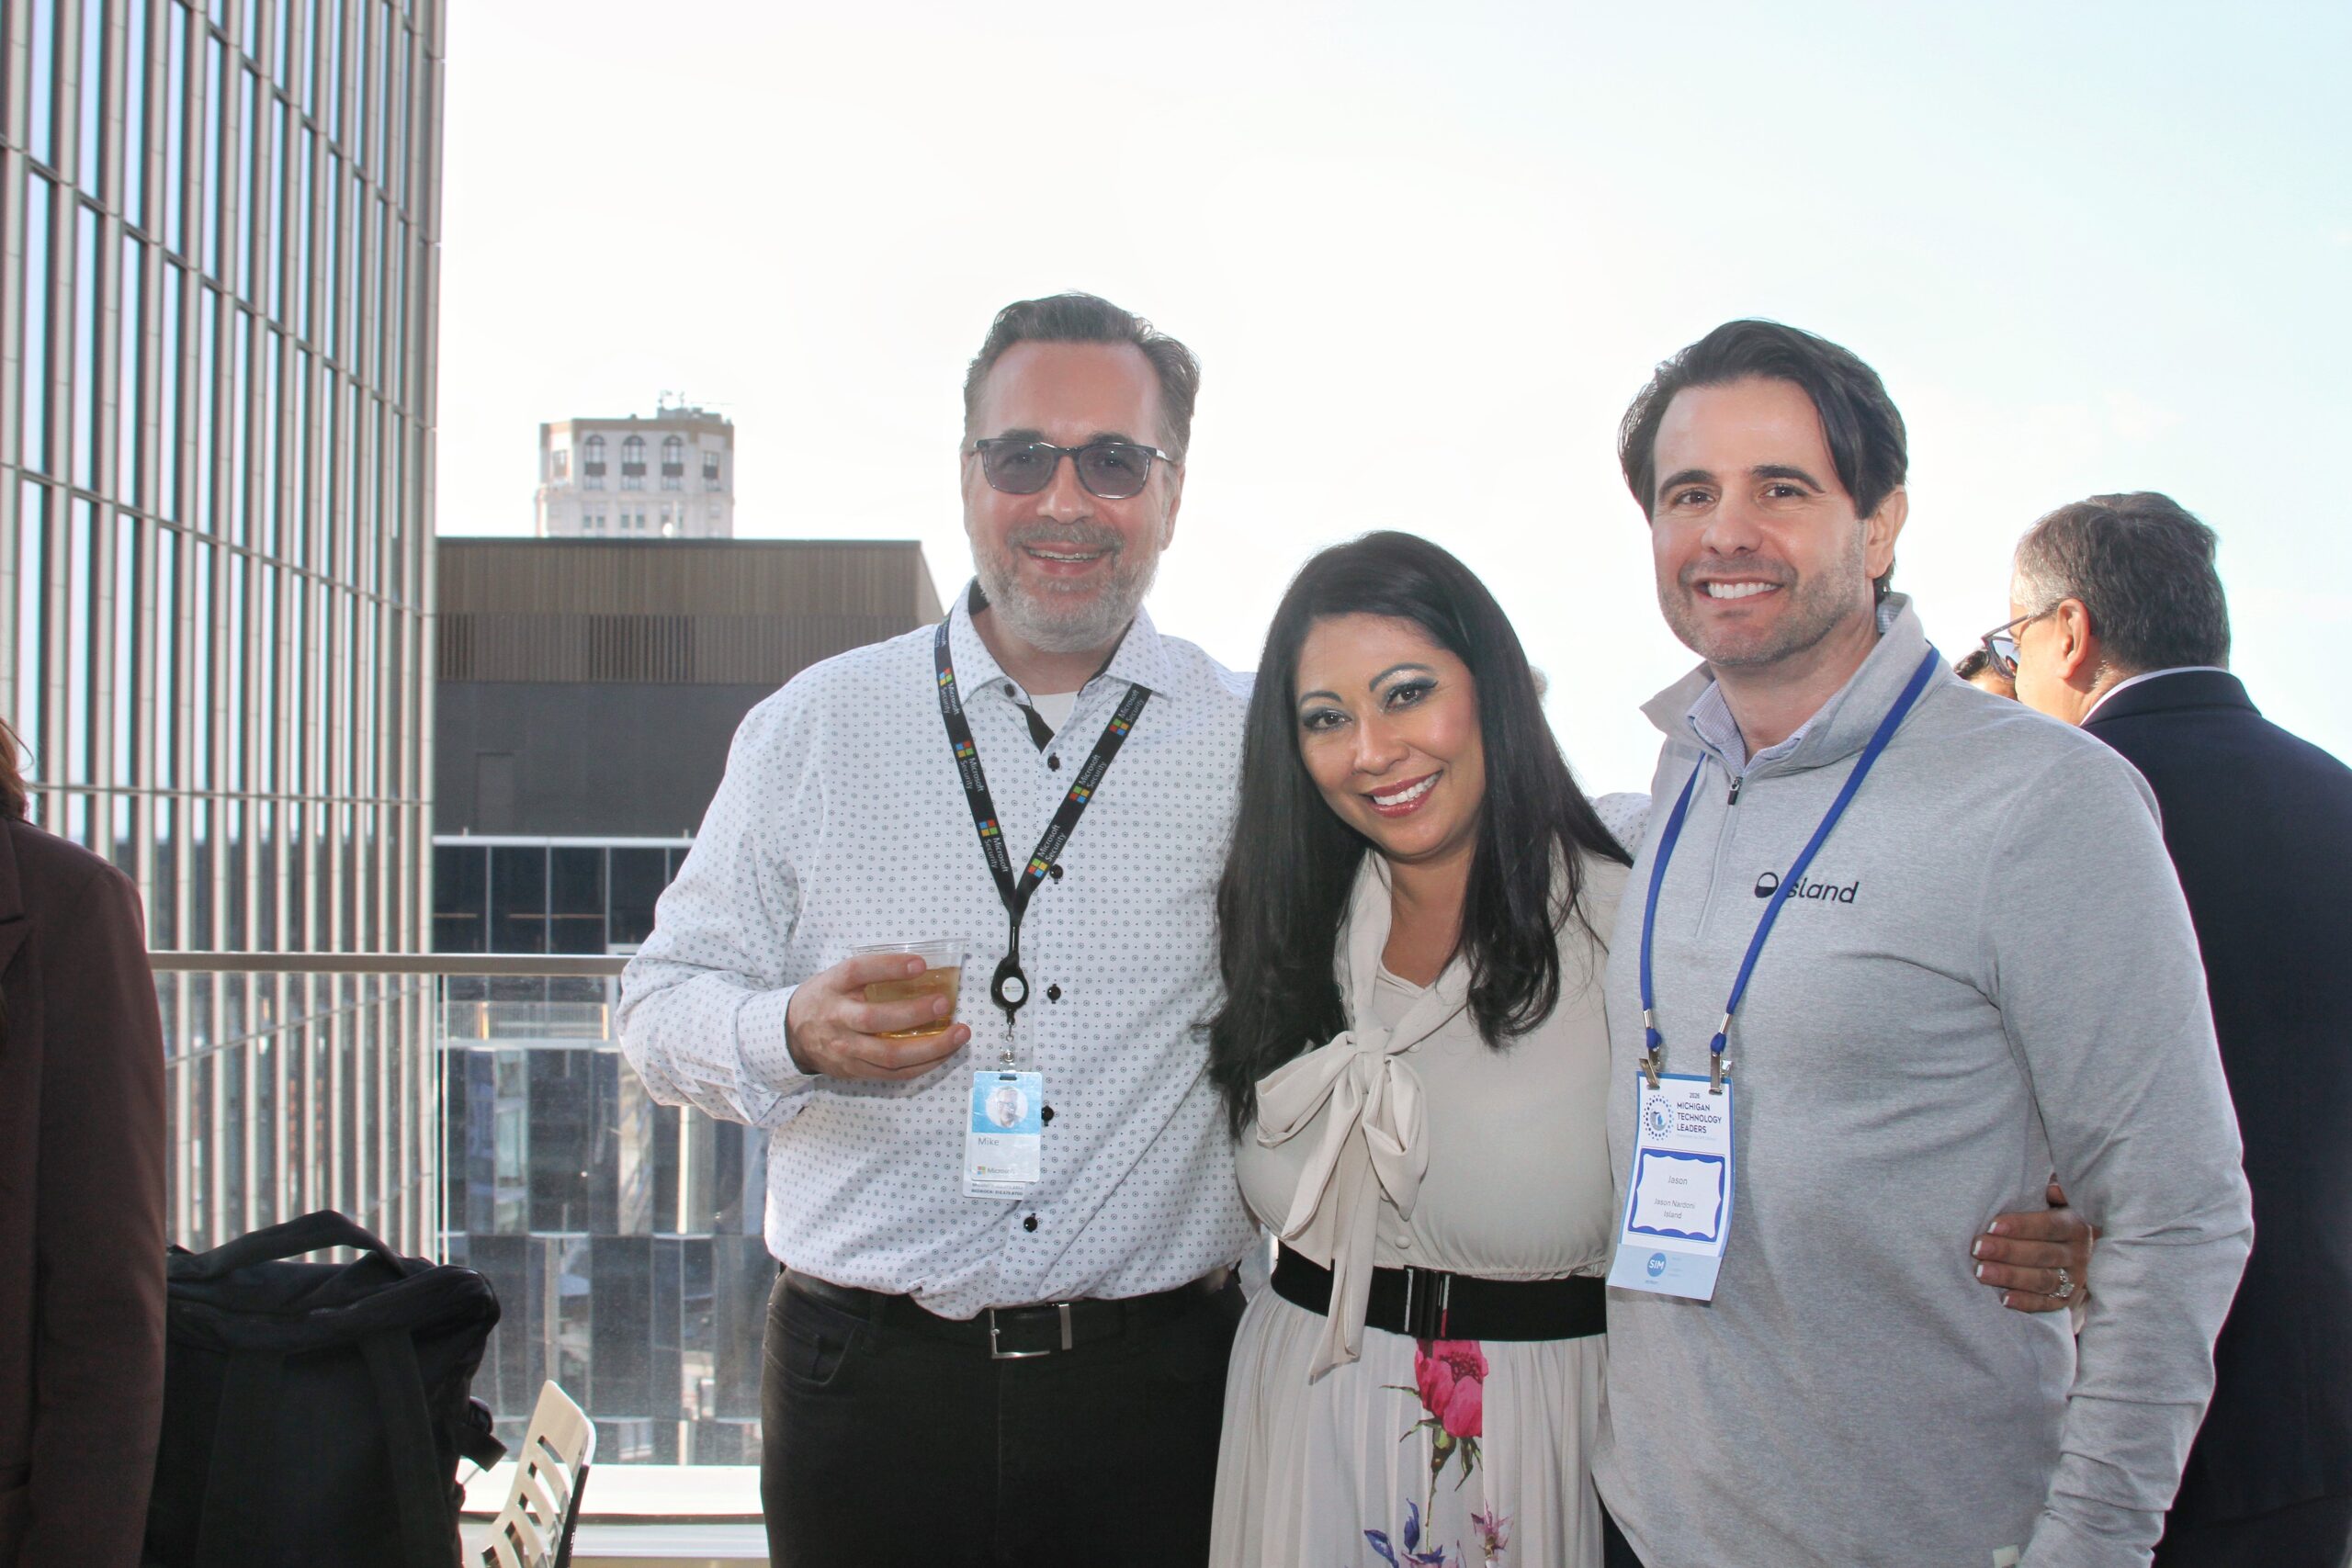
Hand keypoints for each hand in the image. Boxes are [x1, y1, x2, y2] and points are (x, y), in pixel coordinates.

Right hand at [783, 953, 970, 1081]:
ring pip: (889, 1056)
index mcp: (833, 986)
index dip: (889, 967)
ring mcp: (845, 1049)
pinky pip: (893, 1073)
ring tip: (958, 1034)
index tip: (920, 964)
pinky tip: (944, 1054)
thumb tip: (924, 968)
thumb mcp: (839, 976)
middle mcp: (837, 1018)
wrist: (793, 1034)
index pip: (859, 971)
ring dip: (930, 1047)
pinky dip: (923, 1065)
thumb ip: (872, 972)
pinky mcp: (854, 1071)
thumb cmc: (827, 998)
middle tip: (945, 1004)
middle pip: (875, 1020)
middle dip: (914, 1014)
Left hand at [1973, 1180, 2095, 1313]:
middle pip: (2042, 1253)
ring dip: (2010, 1276)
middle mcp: (2079, 1253)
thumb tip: (2052, 1189)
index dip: (2022, 1225)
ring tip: (1981, 1272)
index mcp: (2075, 1225)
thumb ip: (2055, 1192)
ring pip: (2042, 1279)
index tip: (1992, 1225)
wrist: (2074, 1252)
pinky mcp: (2066, 1299)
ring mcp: (2074, 1278)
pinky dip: (2026, 1302)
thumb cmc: (2050, 1217)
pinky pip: (2046, 1303)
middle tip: (1977, 1248)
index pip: (2050, 1225)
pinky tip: (2003, 1300)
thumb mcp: (2057, 1201)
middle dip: (2007, 1251)